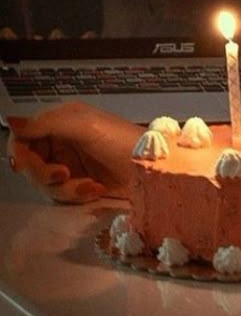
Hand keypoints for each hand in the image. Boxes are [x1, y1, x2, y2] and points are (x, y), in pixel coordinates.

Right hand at [7, 103, 142, 202]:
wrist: (153, 169)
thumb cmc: (122, 141)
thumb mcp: (84, 126)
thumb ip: (46, 123)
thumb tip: (11, 121)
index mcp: (61, 120)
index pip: (23, 136)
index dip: (20, 153)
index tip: (25, 166)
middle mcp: (63, 140)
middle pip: (30, 164)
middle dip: (45, 175)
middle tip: (63, 176)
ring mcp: (71, 163)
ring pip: (45, 183)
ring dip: (65, 189)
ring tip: (89, 187)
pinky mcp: (80, 183)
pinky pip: (62, 195)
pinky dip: (76, 195)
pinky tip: (95, 190)